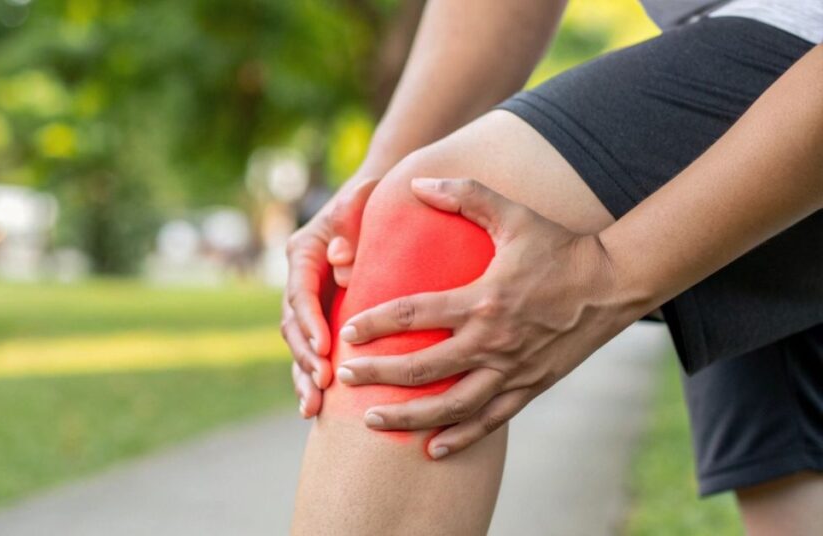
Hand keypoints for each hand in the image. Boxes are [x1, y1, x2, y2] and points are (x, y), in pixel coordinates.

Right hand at [283, 176, 379, 417]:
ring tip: (313, 407)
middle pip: (294, 325)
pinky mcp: (324, 319)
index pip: (300, 291)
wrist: (382, 202)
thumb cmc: (376, 198)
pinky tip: (318, 409)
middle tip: (323, 383)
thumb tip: (341, 261)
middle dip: (306, 357)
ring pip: (300, 346)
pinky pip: (315, 352)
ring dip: (304, 376)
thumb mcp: (364, 198)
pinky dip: (313, 379)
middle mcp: (301, 280)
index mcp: (304, 251)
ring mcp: (311, 302)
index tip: (325, 346)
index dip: (309, 321)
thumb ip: (352, 220)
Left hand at [334, 178, 645, 457]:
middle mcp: (494, 342)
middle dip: (378, 375)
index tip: (348, 331)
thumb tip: (418, 182)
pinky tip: (431, 448)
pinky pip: (489, 420)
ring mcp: (512, 370)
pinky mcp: (530, 387)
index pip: (416, 314)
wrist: (615, 284)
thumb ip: (465, 194)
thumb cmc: (560, 246)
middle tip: (344, 375)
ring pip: (451, 405)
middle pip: (424, 368)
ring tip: (370, 420)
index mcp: (483, 299)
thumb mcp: (513, 214)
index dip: (377, 323)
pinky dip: (459, 437)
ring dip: (408, 417)